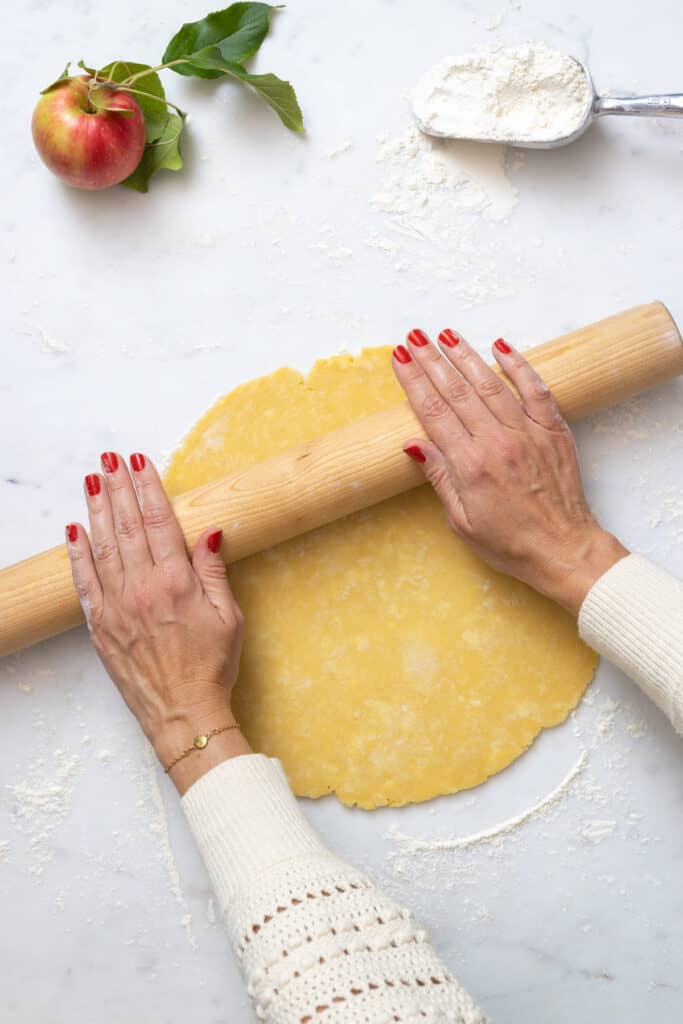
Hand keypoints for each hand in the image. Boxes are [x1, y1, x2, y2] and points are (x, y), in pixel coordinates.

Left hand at [65, 452, 250, 792]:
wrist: (184, 714)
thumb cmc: (212, 668)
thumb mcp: (229, 617)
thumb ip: (214, 573)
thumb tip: (209, 534)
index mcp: (176, 584)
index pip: (159, 522)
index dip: (148, 488)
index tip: (139, 461)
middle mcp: (142, 589)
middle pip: (127, 527)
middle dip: (119, 488)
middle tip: (110, 459)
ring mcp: (117, 607)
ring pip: (103, 547)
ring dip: (98, 510)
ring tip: (93, 480)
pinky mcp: (101, 626)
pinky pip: (85, 582)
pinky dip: (78, 553)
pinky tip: (75, 529)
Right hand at [393, 330, 627, 614]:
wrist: (564, 551)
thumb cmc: (512, 544)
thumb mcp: (462, 521)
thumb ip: (439, 478)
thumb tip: (414, 445)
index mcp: (471, 467)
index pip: (434, 412)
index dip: (414, 381)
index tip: (401, 358)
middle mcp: (498, 443)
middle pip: (457, 391)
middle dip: (433, 360)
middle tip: (415, 337)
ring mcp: (528, 434)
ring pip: (491, 385)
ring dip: (466, 356)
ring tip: (446, 335)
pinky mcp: (553, 431)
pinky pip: (535, 390)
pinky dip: (519, 366)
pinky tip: (501, 347)